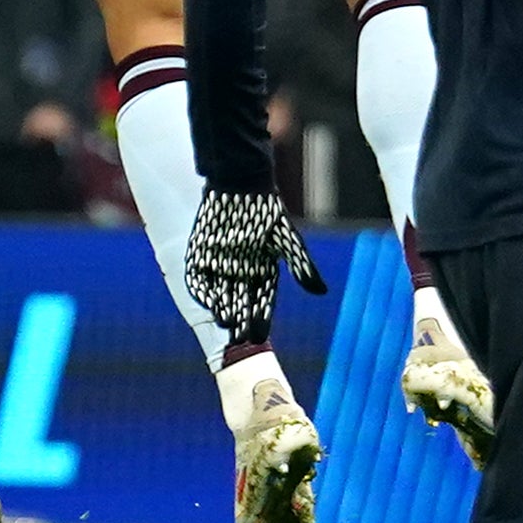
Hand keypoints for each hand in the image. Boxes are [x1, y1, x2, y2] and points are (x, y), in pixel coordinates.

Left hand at [183, 185, 323, 358]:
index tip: (259, 337)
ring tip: (224, 326)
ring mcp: (220, 262)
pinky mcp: (201, 252)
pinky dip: (203, 289)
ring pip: (221, 292)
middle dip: (240, 320)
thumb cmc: (266, 210)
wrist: (239, 182)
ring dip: (223, 309)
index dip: (261, 318)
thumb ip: (301, 267)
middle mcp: (241, 269)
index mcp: (262, 268)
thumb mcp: (287, 240)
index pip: (262, 300)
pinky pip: (201, 276)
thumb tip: (321, 293)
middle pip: (241, 301)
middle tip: (239, 341)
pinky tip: (206, 302)